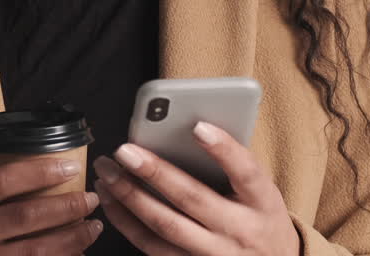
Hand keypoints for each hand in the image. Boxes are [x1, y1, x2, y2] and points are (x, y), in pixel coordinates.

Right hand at [0, 156, 102, 254]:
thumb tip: (43, 174)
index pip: (2, 181)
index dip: (40, 173)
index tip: (70, 168)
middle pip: (25, 217)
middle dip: (66, 208)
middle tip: (91, 199)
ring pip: (34, 251)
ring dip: (70, 239)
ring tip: (92, 227)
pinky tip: (74, 254)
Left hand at [91, 121, 299, 255]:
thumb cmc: (260, 217)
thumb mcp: (261, 191)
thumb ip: (232, 165)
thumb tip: (186, 129)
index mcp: (262, 202)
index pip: (246, 171)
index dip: (223, 149)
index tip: (198, 126)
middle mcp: (239, 230)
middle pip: (193, 199)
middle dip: (154, 172)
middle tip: (124, 150)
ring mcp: (214, 254)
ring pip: (166, 227)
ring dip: (130, 198)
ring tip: (107, 173)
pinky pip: (152, 248)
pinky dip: (127, 223)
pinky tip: (111, 201)